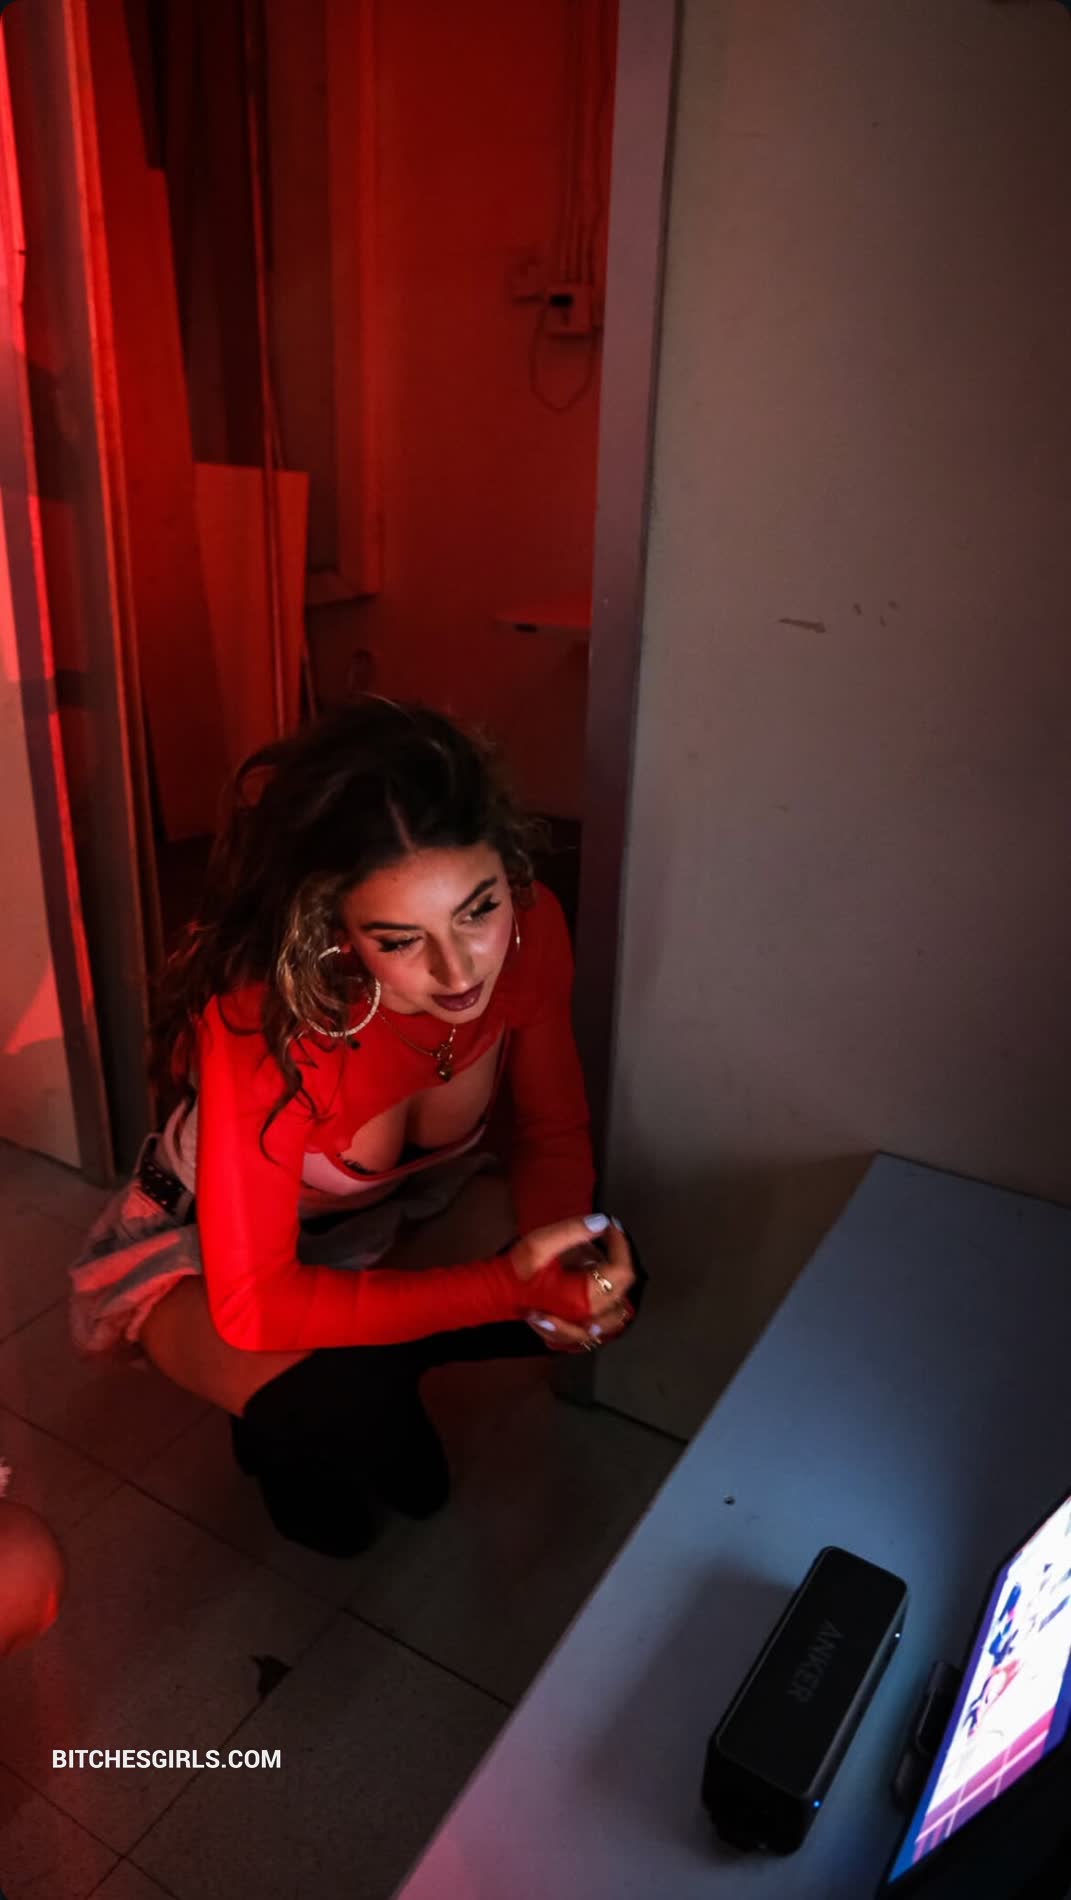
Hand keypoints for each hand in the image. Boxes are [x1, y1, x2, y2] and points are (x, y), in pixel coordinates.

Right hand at [509, 1216, 635, 1354]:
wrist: (494, 1294)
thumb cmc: (515, 1272)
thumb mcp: (541, 1244)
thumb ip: (573, 1231)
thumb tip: (602, 1222)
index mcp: (584, 1297)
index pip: (621, 1271)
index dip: (620, 1244)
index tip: (610, 1227)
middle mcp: (587, 1317)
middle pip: (623, 1290)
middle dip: (616, 1261)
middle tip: (602, 1242)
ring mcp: (582, 1327)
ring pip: (617, 1313)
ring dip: (614, 1288)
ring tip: (598, 1267)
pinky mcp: (574, 1330)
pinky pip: (602, 1325)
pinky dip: (604, 1308)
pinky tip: (592, 1291)